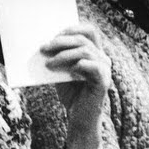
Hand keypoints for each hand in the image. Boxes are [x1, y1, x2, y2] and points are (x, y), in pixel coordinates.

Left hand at [41, 24, 110, 148]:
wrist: (78, 119)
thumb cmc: (70, 94)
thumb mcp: (61, 71)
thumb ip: (57, 57)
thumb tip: (43, 44)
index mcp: (95, 53)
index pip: (89, 31)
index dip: (72, 29)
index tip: (53, 35)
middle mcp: (103, 59)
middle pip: (85, 39)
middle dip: (62, 41)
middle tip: (43, 48)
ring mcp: (106, 70)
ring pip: (86, 51)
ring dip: (64, 55)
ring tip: (48, 63)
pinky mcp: (104, 82)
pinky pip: (93, 67)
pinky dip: (78, 66)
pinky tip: (67, 71)